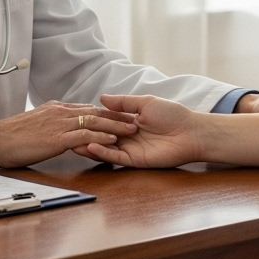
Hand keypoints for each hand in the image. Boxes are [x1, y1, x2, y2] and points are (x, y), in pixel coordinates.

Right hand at [0, 101, 138, 168]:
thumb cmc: (11, 136)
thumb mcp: (34, 124)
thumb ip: (50, 123)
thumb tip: (61, 128)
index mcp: (55, 108)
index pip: (86, 107)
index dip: (106, 112)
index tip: (122, 115)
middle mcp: (60, 112)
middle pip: (95, 111)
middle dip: (117, 115)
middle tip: (135, 118)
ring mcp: (59, 123)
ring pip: (94, 120)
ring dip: (115, 124)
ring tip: (132, 128)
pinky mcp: (57, 138)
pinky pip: (84, 134)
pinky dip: (100, 135)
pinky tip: (113, 139)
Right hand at [79, 95, 204, 168]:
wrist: (190, 132)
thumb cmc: (172, 115)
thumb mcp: (145, 103)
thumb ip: (124, 102)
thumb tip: (102, 97)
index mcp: (129, 122)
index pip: (106, 122)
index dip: (92, 120)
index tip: (76, 116)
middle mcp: (127, 137)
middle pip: (102, 137)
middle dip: (86, 134)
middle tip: (68, 131)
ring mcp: (130, 149)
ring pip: (105, 148)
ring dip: (89, 145)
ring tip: (73, 140)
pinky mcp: (134, 161)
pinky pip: (115, 157)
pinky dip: (102, 152)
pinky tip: (90, 146)